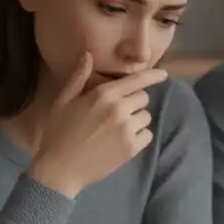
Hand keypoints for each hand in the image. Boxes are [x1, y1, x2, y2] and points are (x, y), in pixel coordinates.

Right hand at [29, 52, 166, 197]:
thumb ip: (78, 77)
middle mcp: (119, 109)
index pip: (135, 81)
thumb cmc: (59, 132)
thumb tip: (88, 55)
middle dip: (134, 102)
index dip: (152, 76)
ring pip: (146, 117)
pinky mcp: (131, 148)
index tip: (164, 74)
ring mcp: (127, 129)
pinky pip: (147, 135)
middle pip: (143, 98)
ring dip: (137, 120)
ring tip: (118, 128)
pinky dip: (139, 136)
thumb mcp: (63, 101)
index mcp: (103, 95)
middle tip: (118, 112)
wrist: (60, 168)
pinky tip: (123, 141)